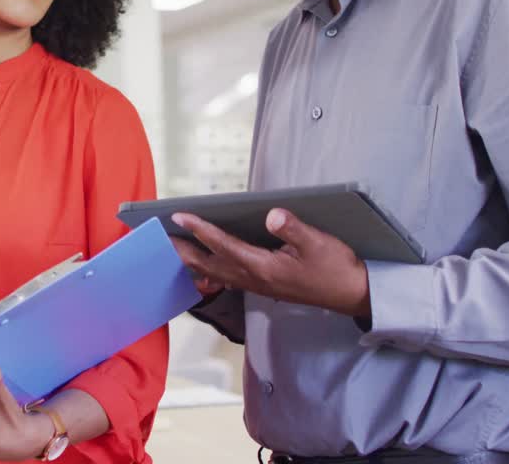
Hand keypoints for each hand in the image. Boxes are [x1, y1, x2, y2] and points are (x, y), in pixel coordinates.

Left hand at [172, 208, 371, 316]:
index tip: (179, 216)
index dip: (200, 229)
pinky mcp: (261, 284)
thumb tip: (272, 214)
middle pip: (207, 263)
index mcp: (264, 267)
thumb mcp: (320, 243)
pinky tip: (199, 263)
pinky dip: (207, 268)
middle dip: (181, 250)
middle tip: (157, 237)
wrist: (351, 294)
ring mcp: (256, 284)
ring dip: (190, 260)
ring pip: (213, 271)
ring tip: (170, 247)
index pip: (223, 245)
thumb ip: (294, 228)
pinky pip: (225, 277)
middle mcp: (254, 278)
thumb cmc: (336, 267)